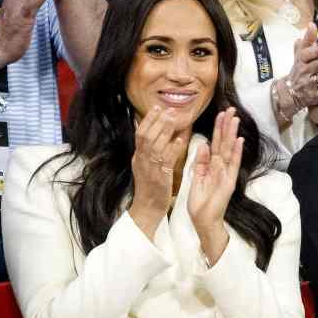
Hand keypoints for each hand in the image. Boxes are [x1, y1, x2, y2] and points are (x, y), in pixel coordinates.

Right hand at [129, 106, 183, 238]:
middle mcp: (141, 161)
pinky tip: (179, 140)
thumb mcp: (145, 166)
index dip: (148, 119)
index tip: (157, 107)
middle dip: (157, 121)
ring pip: (154, 146)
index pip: (140, 134)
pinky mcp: (159, 178)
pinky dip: (172, 149)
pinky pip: (165, 161)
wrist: (147, 210)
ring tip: (174, 118)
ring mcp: (149, 170)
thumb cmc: (150, 188)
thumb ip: (148, 150)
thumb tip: (150, 133)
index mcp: (138, 157)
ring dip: (164, 131)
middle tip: (168, 109)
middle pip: (146, 136)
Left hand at [188, 108, 242, 264]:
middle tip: (231, 109)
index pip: (216, 143)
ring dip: (232, 134)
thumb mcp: (197, 177)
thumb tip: (203, 144)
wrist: (203, 220)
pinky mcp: (229, 182)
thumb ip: (201, 161)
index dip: (218, 128)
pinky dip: (236, 152)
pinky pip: (232, 164)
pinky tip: (239, 140)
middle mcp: (221, 167)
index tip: (221, 114)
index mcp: (212, 165)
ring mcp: (226, 173)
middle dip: (227, 126)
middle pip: (224, 142)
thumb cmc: (200, 202)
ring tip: (235, 119)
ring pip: (229, 149)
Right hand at [286, 22, 317, 108]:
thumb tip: (312, 24)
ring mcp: (309, 85)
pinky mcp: (315, 96)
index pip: (307, 55)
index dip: (317, 52)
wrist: (291, 93)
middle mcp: (304, 72)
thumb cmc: (299, 70)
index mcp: (301, 61)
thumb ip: (307, 40)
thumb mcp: (300, 55)